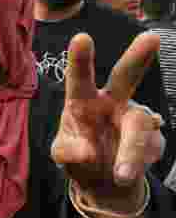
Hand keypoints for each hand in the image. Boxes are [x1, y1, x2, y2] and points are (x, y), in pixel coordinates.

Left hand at [51, 33, 165, 211]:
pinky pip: (151, 148)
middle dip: (138, 57)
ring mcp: (136, 117)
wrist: (106, 180)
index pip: (79, 78)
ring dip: (131, 152)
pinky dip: (137, 164)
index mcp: (82, 100)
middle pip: (125, 76)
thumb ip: (67, 151)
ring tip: (121, 175)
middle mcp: (112, 101)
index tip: (81, 37)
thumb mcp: (63, 154)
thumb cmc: (78, 155)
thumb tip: (88, 152)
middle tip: (152, 37)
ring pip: (140, 125)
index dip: (80, 60)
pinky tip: (127, 171)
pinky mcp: (155, 136)